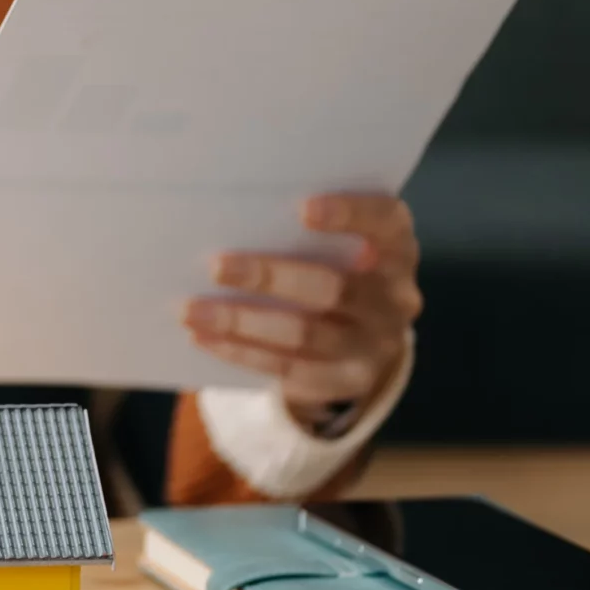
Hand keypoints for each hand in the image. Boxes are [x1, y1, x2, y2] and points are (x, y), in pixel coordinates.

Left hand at [182, 193, 420, 431]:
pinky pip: (290, 371)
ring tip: (192, 310)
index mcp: (396, 246)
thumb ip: (299, 229)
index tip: (302, 208)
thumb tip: (229, 218)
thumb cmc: (335, 264)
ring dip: (241, 322)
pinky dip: (241, 352)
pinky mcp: (349, 381)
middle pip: (334, 287)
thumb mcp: (336, 242)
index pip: (385, 221)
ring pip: (305, 335)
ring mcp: (376, 344)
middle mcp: (396, 297)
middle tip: (216, 266)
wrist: (362, 331)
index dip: (349, 214)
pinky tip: (204, 338)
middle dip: (270, 276)